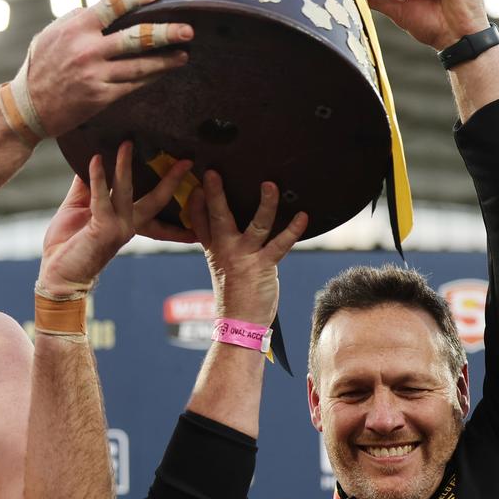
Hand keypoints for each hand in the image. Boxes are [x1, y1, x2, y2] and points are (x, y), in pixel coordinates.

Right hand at [27, 0, 193, 136]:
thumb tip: (106, 5)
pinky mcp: (100, 97)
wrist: (29, 108)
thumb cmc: (41, 66)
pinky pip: (132, 86)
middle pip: (136, 38)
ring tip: (184, 55)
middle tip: (189, 30)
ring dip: (165, 61)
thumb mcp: (52, 34)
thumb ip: (79, 19)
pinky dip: (150, 79)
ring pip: (140, 66)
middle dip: (165, 34)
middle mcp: (88, 50)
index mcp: (76, 28)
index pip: (112, 5)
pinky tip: (162, 73)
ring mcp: (95, 75)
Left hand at [38, 142, 193, 294]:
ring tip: (127, 143)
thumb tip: (93, 158)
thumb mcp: (79, 209)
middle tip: (187, 161)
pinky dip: (97, 176)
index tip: (193, 186)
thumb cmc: (67, 245)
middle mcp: (129, 226)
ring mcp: (119, 227)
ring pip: (127, 189)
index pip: (157, 211)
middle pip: (157, 199)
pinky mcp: (104, 228)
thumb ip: (88, 186)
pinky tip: (95, 159)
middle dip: (173, 180)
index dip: (175, 198)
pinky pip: (101, 196)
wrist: (56, 274)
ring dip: (125, 164)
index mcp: (127, 223)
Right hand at [187, 172, 306, 325]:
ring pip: (256, 224)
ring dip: (265, 204)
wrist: (239, 324)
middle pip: (218, 216)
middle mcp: (225, 250)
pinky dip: (293, 229)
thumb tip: (227, 223)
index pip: (199, 222)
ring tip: (269, 185)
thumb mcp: (221, 266)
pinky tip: (302, 217)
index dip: (196, 203)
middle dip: (215, 194)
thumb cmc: (234, 294)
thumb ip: (222, 243)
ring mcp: (244, 257)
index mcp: (213, 249)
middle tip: (212, 174)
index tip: (197, 184)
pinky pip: (280, 244)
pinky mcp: (263, 266)